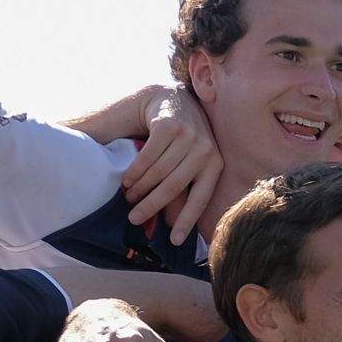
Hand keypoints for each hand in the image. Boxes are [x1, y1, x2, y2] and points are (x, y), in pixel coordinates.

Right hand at [123, 85, 224, 242]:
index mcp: (214, 165)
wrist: (172, 99)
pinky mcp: (169, 126)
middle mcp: (205, 150)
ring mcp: (188, 136)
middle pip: (173, 187)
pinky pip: (148, 156)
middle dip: (151, 206)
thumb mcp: (190, 162)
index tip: (174, 241)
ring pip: (159, 172)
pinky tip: (126, 179)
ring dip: (140, 188)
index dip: (187, 222)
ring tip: (128, 197)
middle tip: (133, 219)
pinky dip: (135, 170)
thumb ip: (183, 186)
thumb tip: (171, 224)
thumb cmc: (181, 140)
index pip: (200, 199)